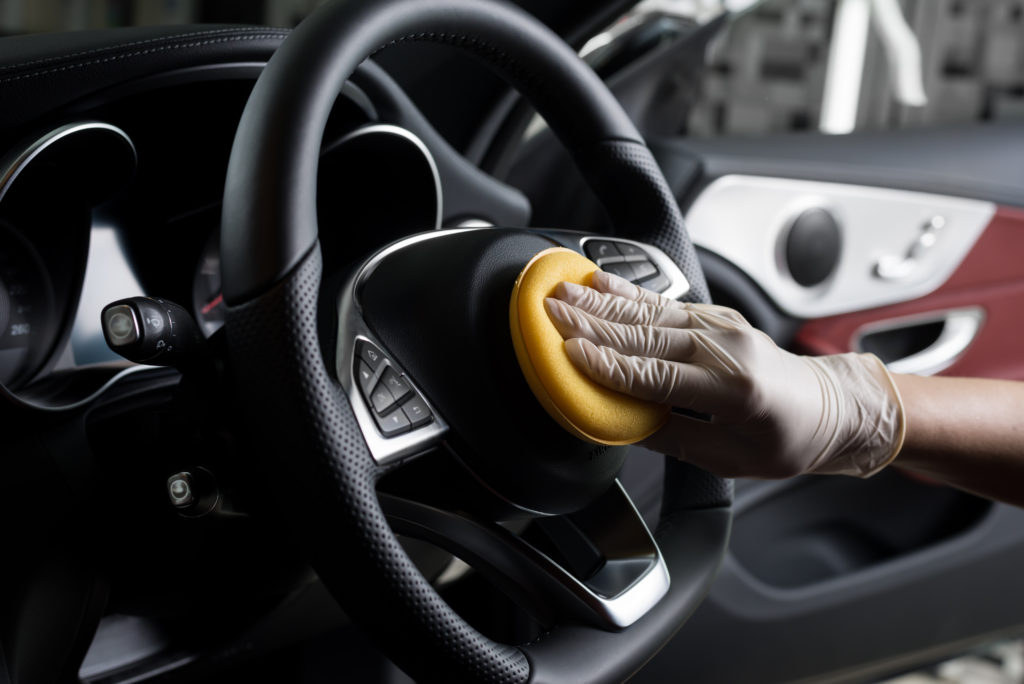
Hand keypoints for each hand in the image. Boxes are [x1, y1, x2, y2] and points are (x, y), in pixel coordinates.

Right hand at [544, 271, 904, 477]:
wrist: (830, 407)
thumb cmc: (788, 438)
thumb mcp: (731, 459)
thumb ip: (673, 438)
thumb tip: (622, 424)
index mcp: (735, 390)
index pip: (657, 376)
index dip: (609, 366)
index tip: (570, 354)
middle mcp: (728, 349)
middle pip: (647, 335)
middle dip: (592, 323)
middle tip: (550, 312)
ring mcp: (722, 326)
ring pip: (651, 312)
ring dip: (601, 302)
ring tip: (562, 292)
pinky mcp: (716, 317)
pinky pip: (665, 303)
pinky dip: (628, 292)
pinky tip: (599, 282)